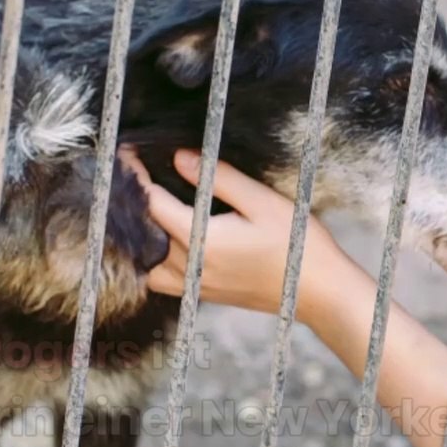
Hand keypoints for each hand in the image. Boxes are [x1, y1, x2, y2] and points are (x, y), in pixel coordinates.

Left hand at [119, 146, 365, 322]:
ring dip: (141, 236)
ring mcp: (196, 285)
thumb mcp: (262, 201)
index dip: (135, 175)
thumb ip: (219, 178)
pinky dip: (155, 259)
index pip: (151, 203)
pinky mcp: (205, 294)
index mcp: (201, 240)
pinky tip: (167, 240)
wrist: (319, 291)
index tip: (127, 152)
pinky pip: (164, 279)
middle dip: (133, 201)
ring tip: (147, 208)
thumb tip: (180, 158)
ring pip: (147, 263)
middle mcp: (191, 267)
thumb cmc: (297, 243)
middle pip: (143, 232)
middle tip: (133, 172)